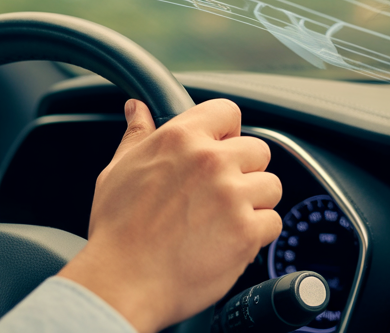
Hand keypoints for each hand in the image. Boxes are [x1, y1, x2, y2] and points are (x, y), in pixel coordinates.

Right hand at [57, 99, 282, 332]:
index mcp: (180, 138)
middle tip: (219, 196)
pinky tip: (227, 242)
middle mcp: (210, 161)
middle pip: (258, 150)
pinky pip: (273, 222)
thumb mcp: (118, 171)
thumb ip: (137, 135)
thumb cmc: (116, 230)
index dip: (227, 132)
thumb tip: (137, 108)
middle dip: (244, 171)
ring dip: (254, 203)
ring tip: (223, 221)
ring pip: (271, 186)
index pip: (228, 112)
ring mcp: (232, 196)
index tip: (220, 150)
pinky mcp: (246, 231)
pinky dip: (256, 235)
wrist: (122, 281)